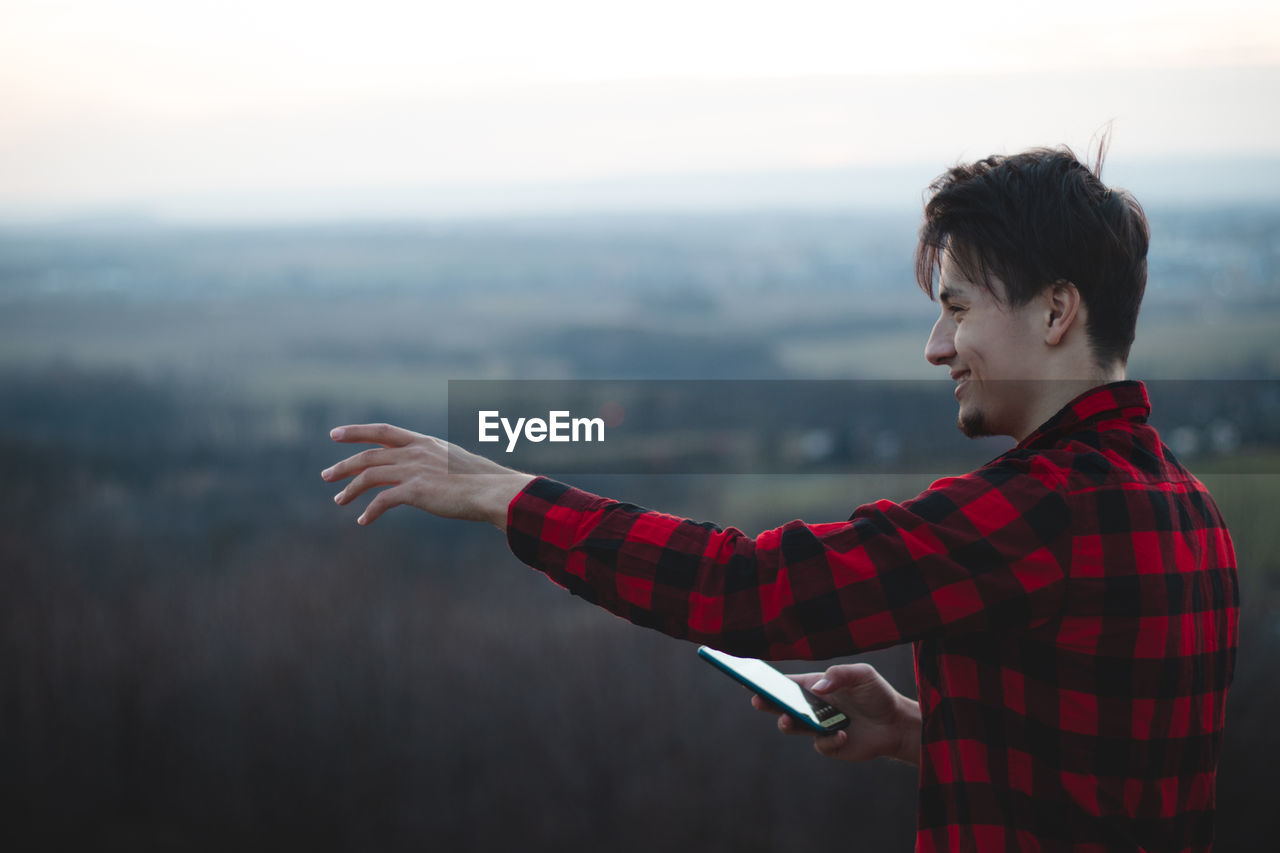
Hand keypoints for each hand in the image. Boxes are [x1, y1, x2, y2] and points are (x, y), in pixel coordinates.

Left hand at [320, 423, 535, 528]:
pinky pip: (382, 501)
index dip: (357, 432)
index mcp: (424, 442)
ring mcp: (415, 470)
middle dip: (344, 465)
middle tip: (326, 476)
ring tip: (338, 500)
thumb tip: (426, 475)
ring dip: (350, 489)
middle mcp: (416, 452)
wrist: (494, 491)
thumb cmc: (482, 482)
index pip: (383, 431)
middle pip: (369, 454)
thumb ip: (435, 464)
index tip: (335, 434)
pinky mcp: (416, 491)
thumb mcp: (454, 464)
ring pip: (370, 475)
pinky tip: (363, 521)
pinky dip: (369, 511)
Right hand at [751, 663, 919, 764]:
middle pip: (781, 705)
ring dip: (788, 722)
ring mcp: (818, 726)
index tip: (748, 679)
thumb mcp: (862, 675)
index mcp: (814, 686)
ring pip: (793, 726)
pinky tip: (842, 732)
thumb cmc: (876, 694)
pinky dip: (828, 739)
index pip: (785, 683)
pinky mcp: (830, 745)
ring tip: (789, 718)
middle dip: (767, 702)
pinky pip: (820, 744)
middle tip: (758, 700)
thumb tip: (817, 688)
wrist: (896, 724)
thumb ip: (840, 675)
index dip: (766, 681)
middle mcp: (812, 706)